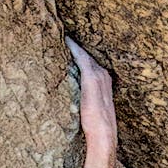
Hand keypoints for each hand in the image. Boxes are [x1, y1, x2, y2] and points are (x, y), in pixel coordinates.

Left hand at [69, 40, 119, 167]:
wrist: (103, 135)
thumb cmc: (96, 127)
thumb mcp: (91, 110)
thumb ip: (85, 100)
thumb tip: (74, 101)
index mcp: (104, 81)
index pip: (90, 63)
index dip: (80, 53)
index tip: (70, 43)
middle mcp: (103, 75)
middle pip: (87, 55)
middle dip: (77, 45)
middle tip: (63, 32)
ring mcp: (98, 75)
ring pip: (84, 54)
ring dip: (74, 44)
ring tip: (62, 33)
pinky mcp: (91, 78)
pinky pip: (80, 57)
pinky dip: (73, 47)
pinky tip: (65, 40)